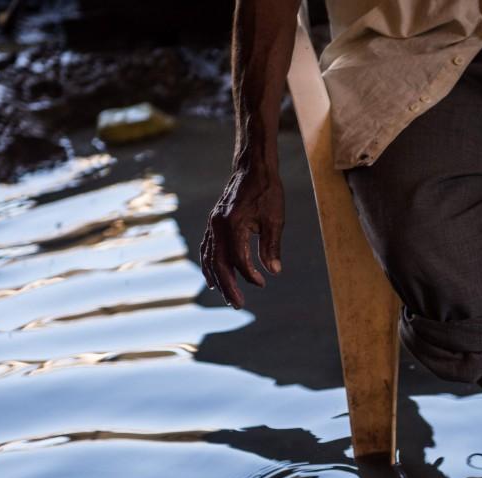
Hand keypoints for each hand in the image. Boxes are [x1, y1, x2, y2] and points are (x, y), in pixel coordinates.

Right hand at [200, 166, 283, 308]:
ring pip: (210, 258)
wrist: (253, 168)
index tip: (262, 284)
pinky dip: (209, 266)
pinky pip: (207, 249)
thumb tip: (274, 272)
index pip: (238, 258)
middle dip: (228, 287)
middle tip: (238, 305)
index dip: (249, 275)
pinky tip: (213, 280)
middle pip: (219, 264)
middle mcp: (218, 226)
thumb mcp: (275, 219)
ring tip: (227, 298)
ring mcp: (213, 225)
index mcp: (233, 224)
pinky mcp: (213, 224)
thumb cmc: (267, 191)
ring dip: (218, 280)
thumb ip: (272, 246)